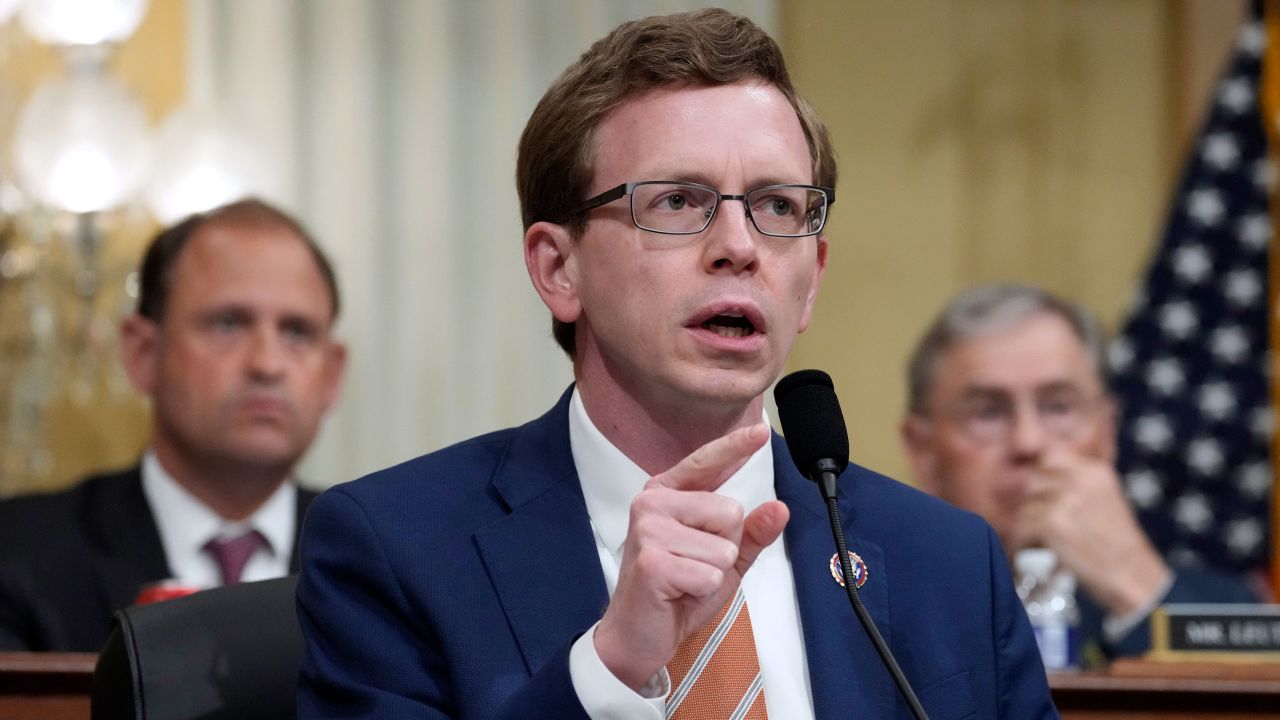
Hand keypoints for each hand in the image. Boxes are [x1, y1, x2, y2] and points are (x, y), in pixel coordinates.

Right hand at [593, 424, 789, 690]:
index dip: (735, 447)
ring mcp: (648, 529)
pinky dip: (703, 590)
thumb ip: (750, 533)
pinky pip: (711, 573)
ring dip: (713, 573)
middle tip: (692, 566)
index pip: (707, 463)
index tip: (761, 430)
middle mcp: (652, 502)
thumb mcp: (722, 559)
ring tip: (684, 580)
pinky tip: (677, 593)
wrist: (637, 637)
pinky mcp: (652, 560)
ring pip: (723, 545)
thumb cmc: (677, 591)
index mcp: (667, 494)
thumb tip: (780, 507)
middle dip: (724, 547)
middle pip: (729, 510)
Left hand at [1011, 449, 1168, 616]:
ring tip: (1041, 539)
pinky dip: (1023, 542)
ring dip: (1029, 524)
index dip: (1040, 474)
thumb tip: (1038, 475)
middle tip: (1039, 521)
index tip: (1039, 492)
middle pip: (1033, 479)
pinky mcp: (1051, 523)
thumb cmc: (1117, 544)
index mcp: (1095, 471)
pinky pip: (1022, 527)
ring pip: (1026, 505)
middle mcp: (1080, 480)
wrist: (1133, 576)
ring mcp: (1064, 500)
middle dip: (1033, 501)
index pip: (1050, 456)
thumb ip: (1077, 484)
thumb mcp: (1105, 499)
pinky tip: (1034, 550)